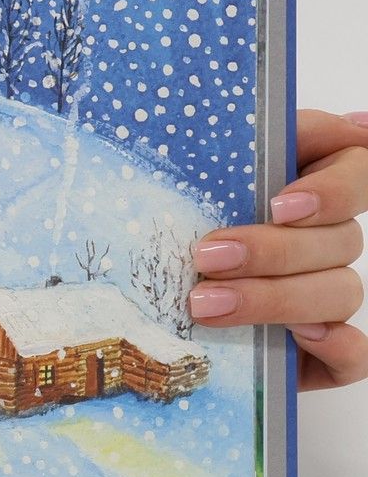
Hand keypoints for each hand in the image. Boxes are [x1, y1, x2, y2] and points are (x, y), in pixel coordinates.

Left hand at [190, 110, 367, 389]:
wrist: (132, 309)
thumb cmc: (164, 230)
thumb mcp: (183, 180)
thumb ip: (231, 145)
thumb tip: (309, 120)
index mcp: (305, 188)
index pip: (357, 172)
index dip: (333, 188)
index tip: (279, 204)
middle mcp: (324, 241)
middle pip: (341, 240)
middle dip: (273, 250)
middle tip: (208, 257)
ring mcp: (324, 298)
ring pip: (339, 292)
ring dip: (276, 297)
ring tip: (206, 304)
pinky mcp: (318, 353)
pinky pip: (355, 356)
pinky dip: (340, 348)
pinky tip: (302, 340)